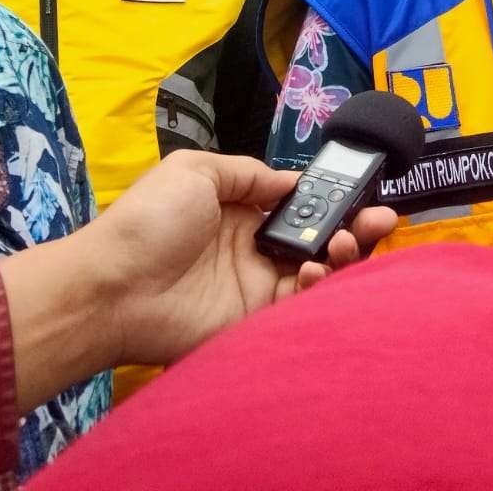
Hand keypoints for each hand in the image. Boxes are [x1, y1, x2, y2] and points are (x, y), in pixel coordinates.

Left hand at [85, 151, 397, 367]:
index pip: (300, 206)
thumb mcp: (195, 171)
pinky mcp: (254, 322)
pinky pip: (300, 306)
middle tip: (380, 219)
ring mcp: (256, 287)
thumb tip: (292, 181)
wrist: (112, 287)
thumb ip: (249, 174)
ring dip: (342, 256)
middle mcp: (254, 250)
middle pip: (318, 240)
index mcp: (240, 212)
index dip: (331, 199)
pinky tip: (313, 270)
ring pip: (319, 273)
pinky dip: (318, 288)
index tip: (360, 191)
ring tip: (344, 243)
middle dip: (354, 228)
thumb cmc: (148, 221)